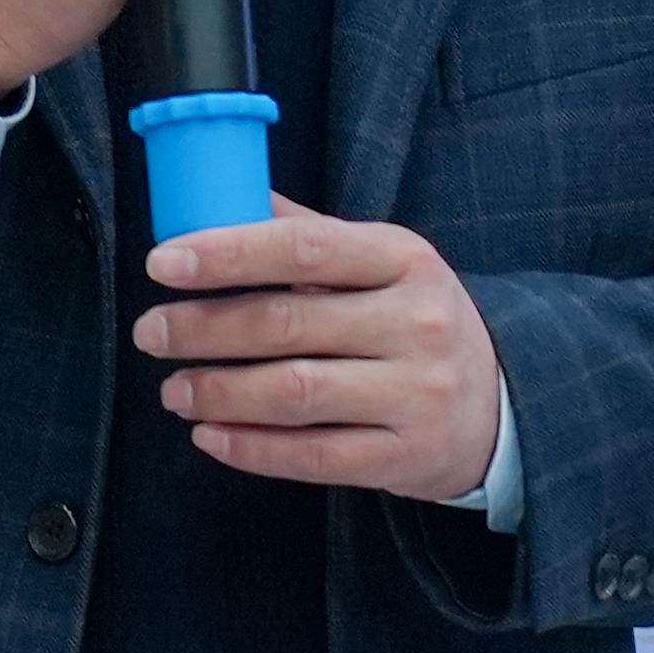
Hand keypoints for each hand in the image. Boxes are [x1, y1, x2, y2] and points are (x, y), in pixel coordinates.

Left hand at [134, 196, 504, 501]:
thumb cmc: (416, 320)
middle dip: (204, 328)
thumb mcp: (383, 263)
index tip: (163, 262)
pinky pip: (312, 457)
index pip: (306, 248)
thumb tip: (221, 195)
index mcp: (404, 258)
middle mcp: (416, 323)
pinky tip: (210, 436)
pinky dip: (250, 448)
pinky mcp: (405, 457)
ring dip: (219, 392)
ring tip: (175, 389)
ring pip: (294, 394)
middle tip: (152, 333)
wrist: (501, 404)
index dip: (228, 253)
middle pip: (288, 323)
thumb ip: (307, 233)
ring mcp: (415, 395)